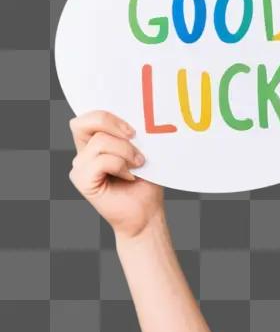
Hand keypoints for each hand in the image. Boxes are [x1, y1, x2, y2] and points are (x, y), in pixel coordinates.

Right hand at [68, 110, 164, 240]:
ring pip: (99, 142)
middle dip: (113, 126)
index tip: (134, 129)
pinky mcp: (81, 180)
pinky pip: (101, 161)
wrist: (147, 215)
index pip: (89, 116)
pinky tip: (130, 178)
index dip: (109, 116)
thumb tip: (138, 118)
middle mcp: (83, 153)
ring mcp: (80, 167)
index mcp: (94, 143)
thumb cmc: (146, 185)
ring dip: (125, 151)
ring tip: (139, 165)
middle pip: (84, 122)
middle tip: (135, 138)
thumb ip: (132, 135)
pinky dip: (120, 166)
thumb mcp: (142, 153)